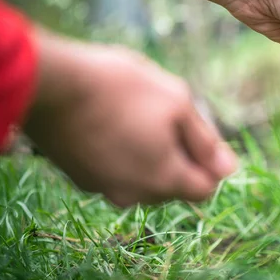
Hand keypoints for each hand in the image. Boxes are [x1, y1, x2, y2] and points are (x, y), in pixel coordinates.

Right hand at [23, 32, 236, 206]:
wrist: (49, 84)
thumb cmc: (120, 87)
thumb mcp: (177, 102)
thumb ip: (206, 141)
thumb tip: (230, 169)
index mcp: (164, 180)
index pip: (205, 189)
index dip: (209, 162)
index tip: (196, 132)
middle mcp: (134, 195)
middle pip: (174, 185)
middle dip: (179, 156)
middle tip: (164, 116)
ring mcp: (102, 188)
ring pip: (143, 179)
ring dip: (150, 154)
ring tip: (135, 115)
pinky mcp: (79, 177)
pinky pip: (115, 172)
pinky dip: (122, 154)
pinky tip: (111, 122)